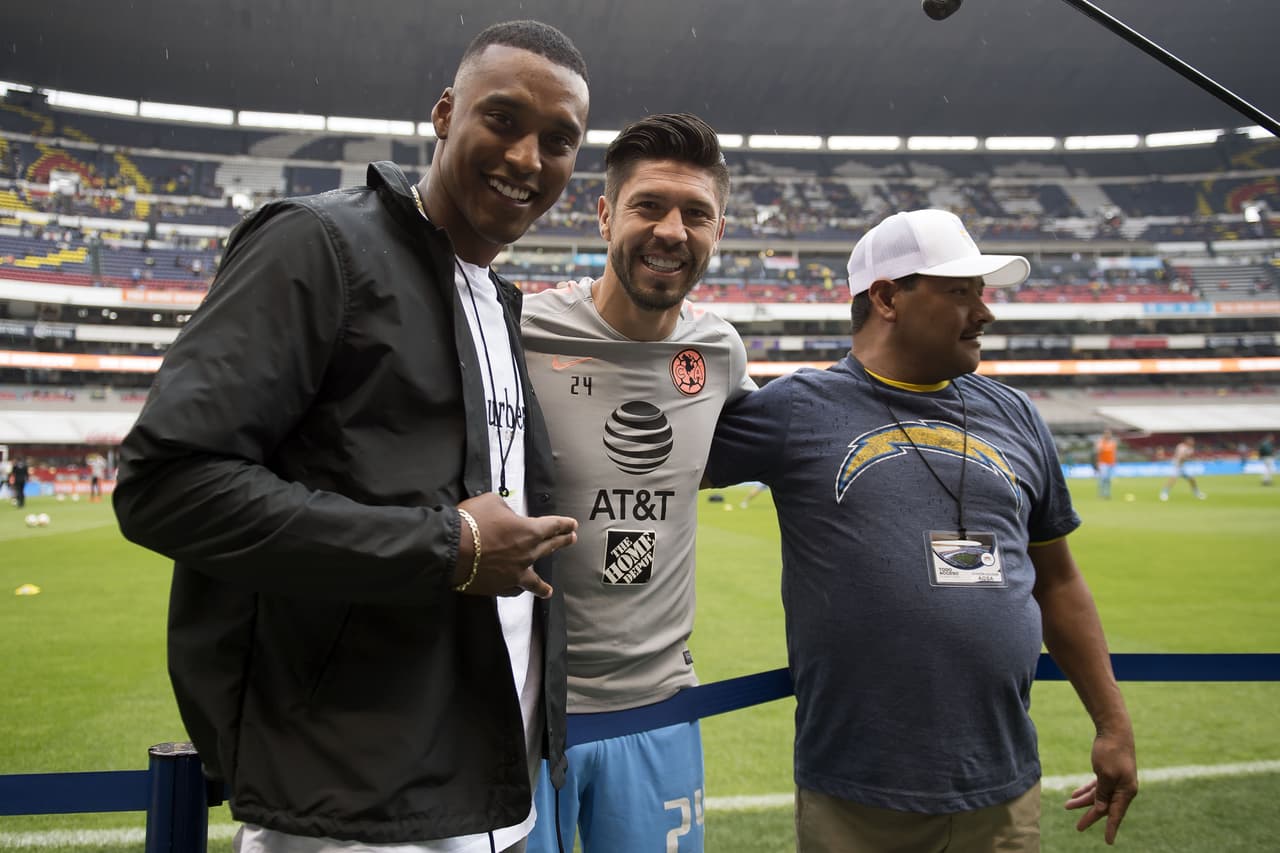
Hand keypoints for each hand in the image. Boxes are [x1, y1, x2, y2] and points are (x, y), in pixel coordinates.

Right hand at [454, 492, 576, 597]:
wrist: (450, 549)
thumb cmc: (471, 521)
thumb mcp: (491, 502)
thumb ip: (505, 509)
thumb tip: (506, 516)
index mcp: (529, 531)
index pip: (552, 526)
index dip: (563, 524)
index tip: (572, 525)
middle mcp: (526, 555)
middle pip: (549, 548)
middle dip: (562, 542)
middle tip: (571, 540)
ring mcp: (513, 574)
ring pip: (534, 581)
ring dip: (543, 585)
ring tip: (548, 590)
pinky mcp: (498, 587)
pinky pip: (513, 590)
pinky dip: (517, 589)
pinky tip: (518, 590)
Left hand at [1065, 729, 1137, 843]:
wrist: (1114, 731)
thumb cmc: (1111, 753)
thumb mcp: (1105, 775)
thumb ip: (1103, 794)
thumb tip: (1101, 809)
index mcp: (1126, 791)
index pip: (1116, 813)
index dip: (1111, 828)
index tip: (1108, 842)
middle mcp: (1123, 788)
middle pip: (1105, 806)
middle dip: (1090, 816)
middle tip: (1078, 828)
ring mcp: (1116, 780)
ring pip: (1098, 796)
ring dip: (1083, 801)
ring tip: (1067, 806)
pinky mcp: (1108, 772)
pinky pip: (1097, 786)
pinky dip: (1086, 791)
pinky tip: (1074, 794)